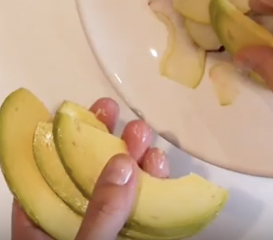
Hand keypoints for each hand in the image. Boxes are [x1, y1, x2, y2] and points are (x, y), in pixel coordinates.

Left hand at [12, 98, 168, 239]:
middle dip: (103, 139)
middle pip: (87, 172)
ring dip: (134, 154)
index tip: (74, 113)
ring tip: (143, 135)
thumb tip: (122, 165)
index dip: (59, 141)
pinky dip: (155, 181)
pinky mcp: (137, 233)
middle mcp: (76, 224)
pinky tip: (159, 163)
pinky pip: (146, 202)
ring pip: (121, 183)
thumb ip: (99, 211)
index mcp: (45, 229)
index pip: (45, 177)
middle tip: (112, 112)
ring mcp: (110, 229)